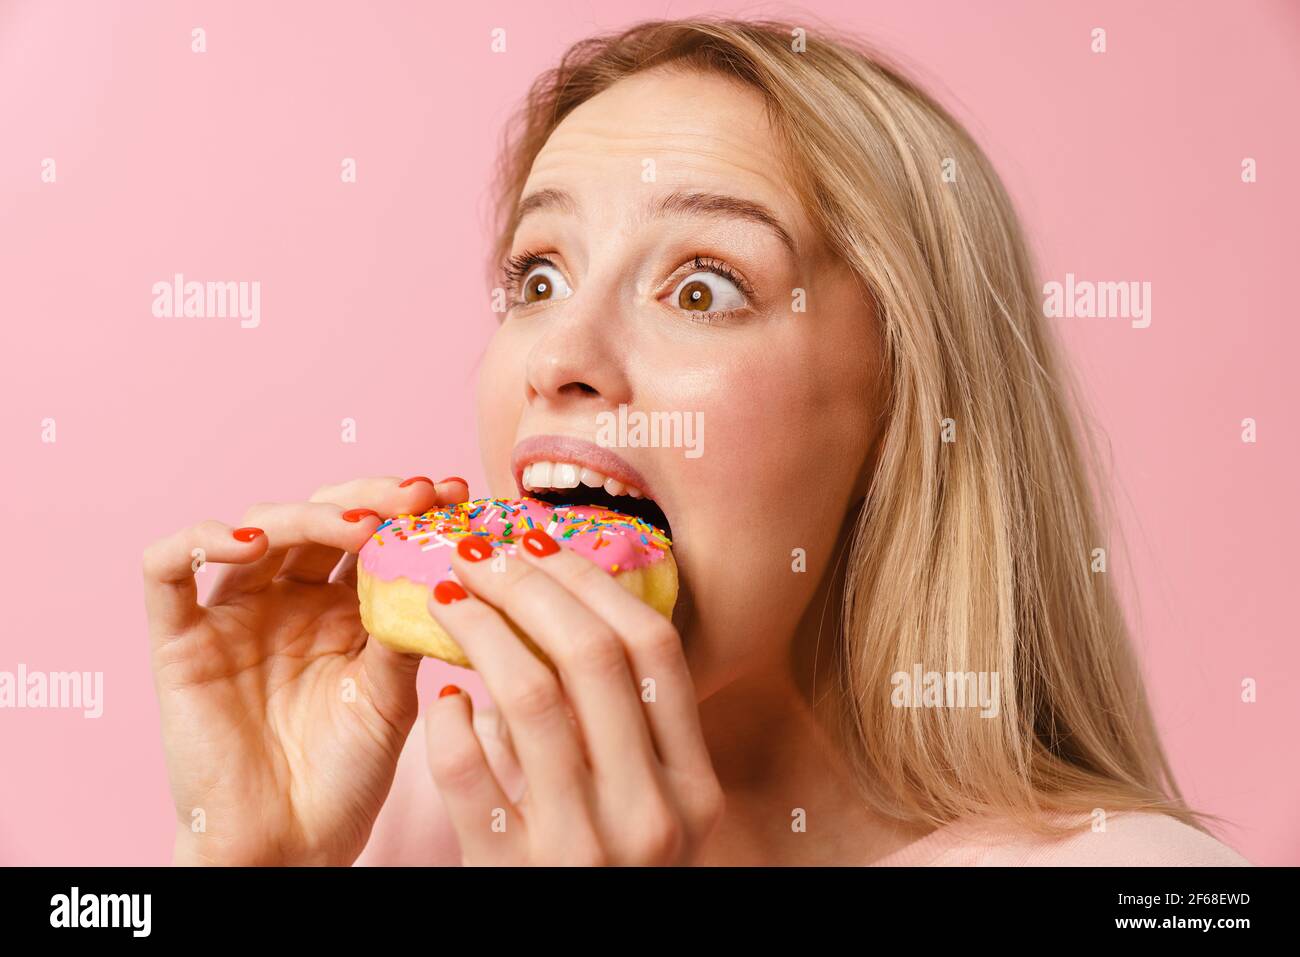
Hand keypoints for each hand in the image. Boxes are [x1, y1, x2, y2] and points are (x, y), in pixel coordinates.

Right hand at [143, 474, 466, 864]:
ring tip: (360, 525)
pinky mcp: (180, 642)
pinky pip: (167, 572)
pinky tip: (253, 542)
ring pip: (257, 528)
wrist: (290, 849)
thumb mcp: (393, 693)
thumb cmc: (346, 777)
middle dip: (370, 499)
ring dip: (307, 513)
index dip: (407, 509)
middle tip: (417, 495)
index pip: (370, 533)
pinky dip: (201, 541)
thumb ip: (405, 626)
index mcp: (341, 607)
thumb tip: (445, 557)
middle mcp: (287, 599)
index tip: (456, 494)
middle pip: (318, 518)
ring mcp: (233, 615)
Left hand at [423, 530, 724, 864]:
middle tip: (483, 549)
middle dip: (531, 585)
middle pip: (594, 657)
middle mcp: (652, 817)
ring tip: (449, 597)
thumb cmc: (611, 882)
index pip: (653, 651)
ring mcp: (584, 851)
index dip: (594, 580)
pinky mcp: (512, 875)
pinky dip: (448, 725)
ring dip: (483, 631)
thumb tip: (565, 611)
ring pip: (529, 699)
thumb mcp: (650, 814)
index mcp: (694, 791)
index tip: (544, 540)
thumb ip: (627, 733)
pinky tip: (442, 700)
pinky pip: (468, 776)